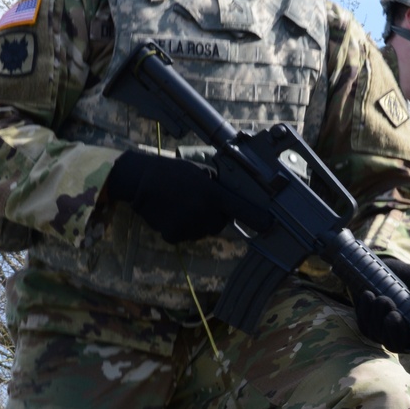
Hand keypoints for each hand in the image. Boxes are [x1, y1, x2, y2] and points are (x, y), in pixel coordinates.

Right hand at [106, 150, 260, 244]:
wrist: (140, 181)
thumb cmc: (171, 172)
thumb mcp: (199, 173)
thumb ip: (217, 188)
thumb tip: (231, 199)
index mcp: (212, 193)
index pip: (240, 208)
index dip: (257, 218)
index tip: (269, 224)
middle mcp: (203, 211)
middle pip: (219, 223)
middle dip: (214, 215)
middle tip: (198, 201)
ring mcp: (189, 225)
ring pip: (202, 231)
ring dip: (196, 222)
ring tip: (180, 205)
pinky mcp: (174, 235)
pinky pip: (185, 236)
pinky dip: (180, 228)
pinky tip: (171, 213)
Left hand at [354, 257, 409, 355]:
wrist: (384, 267)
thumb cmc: (407, 277)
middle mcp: (403, 335)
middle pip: (397, 346)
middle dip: (394, 331)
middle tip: (393, 312)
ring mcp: (383, 332)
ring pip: (378, 336)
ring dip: (378, 316)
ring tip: (382, 297)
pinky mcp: (367, 325)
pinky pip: (364, 326)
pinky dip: (365, 311)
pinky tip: (368, 295)